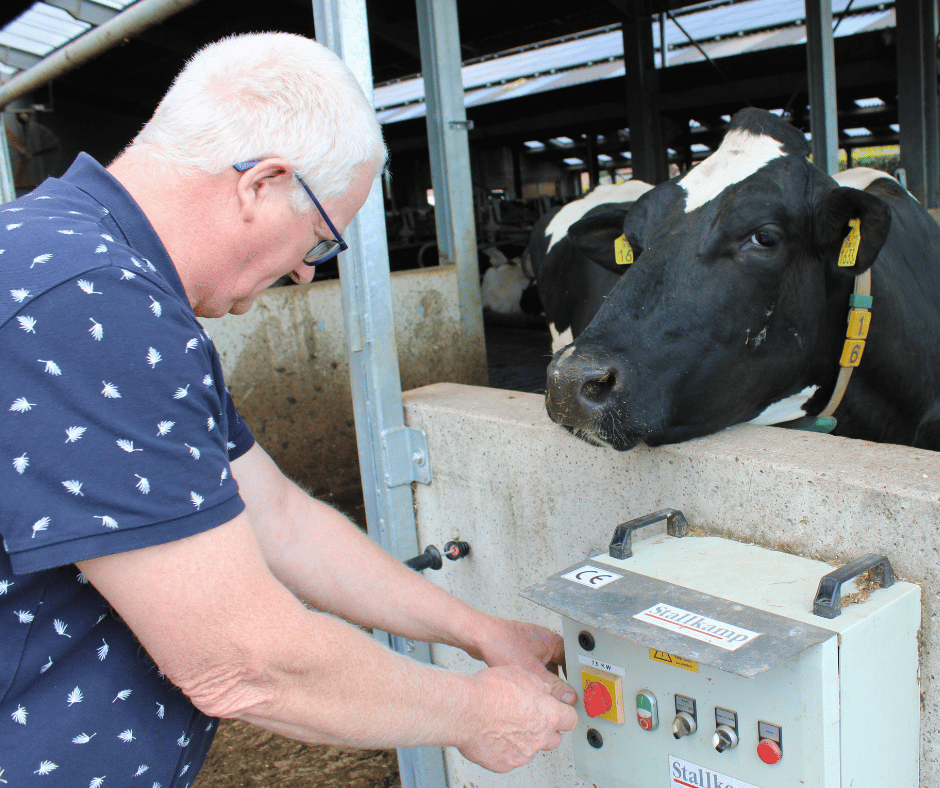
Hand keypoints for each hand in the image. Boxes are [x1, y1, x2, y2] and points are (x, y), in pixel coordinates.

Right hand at [456, 665, 577, 772]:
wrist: (466, 711)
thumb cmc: (490, 691)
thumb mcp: (519, 674)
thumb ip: (538, 685)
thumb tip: (544, 689)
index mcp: (548, 714)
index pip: (570, 719)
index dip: (564, 714)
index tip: (559, 713)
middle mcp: (540, 737)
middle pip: (555, 738)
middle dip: (546, 730)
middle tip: (531, 718)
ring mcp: (524, 753)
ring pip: (531, 748)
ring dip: (524, 738)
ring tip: (504, 723)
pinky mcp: (506, 764)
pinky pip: (511, 758)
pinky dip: (505, 748)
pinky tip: (493, 734)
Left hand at [468, 618, 576, 705]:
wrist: (478, 636)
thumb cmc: (502, 644)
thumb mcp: (532, 671)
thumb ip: (554, 686)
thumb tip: (569, 698)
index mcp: (553, 642)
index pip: (574, 661)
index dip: (578, 678)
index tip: (580, 693)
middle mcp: (545, 641)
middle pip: (562, 665)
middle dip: (563, 681)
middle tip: (565, 698)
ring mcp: (532, 645)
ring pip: (548, 667)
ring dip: (548, 680)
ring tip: (548, 696)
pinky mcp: (521, 650)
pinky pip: (535, 666)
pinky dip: (536, 677)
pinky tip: (532, 689)